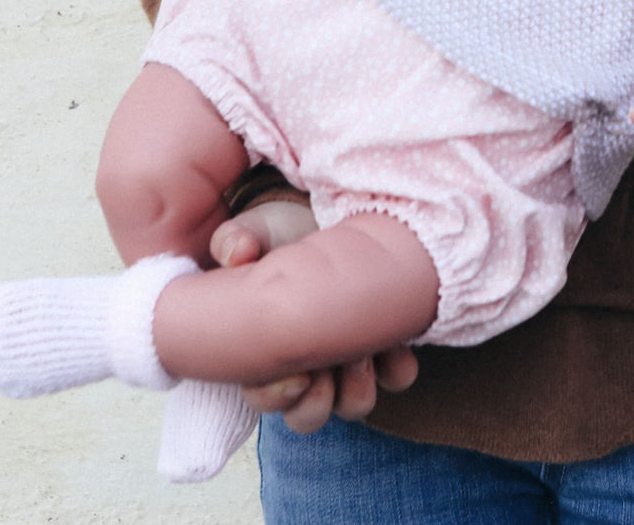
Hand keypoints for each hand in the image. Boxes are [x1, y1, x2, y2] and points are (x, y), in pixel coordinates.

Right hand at [209, 199, 418, 430]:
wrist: (330, 217)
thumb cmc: (286, 232)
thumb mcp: (258, 230)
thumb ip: (235, 240)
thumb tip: (237, 253)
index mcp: (267, 351)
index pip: (263, 397)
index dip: (275, 396)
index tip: (295, 374)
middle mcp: (307, 365)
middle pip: (308, 415)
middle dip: (317, 400)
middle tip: (328, 365)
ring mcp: (348, 359)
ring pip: (353, 404)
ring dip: (357, 386)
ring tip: (362, 349)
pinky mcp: (387, 342)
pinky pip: (398, 376)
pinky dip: (397, 366)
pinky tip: (396, 341)